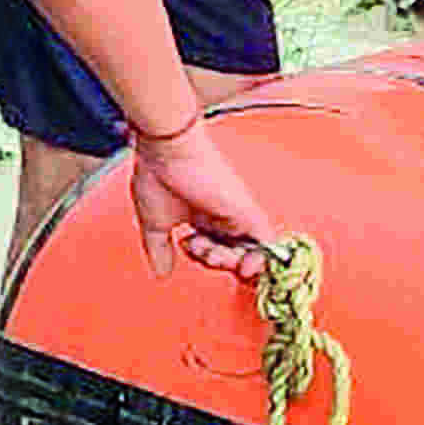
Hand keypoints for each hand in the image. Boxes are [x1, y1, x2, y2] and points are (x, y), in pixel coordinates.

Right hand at [127, 124, 279, 281]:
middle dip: (215, 262)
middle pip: (233, 254)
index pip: (216, 249)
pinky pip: (267, 244)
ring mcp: (238, 215)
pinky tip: (246, 267)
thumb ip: (159, 249)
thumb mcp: (155, 224)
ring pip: (249, 254)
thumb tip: (161, 273)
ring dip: (230, 264)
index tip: (183, 246)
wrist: (167, 151)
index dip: (203, 258)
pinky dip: (261, 262)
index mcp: (204, 218)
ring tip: (210, 251)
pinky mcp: (248, 213)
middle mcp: (224, 217)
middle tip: (196, 247)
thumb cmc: (158, 176)